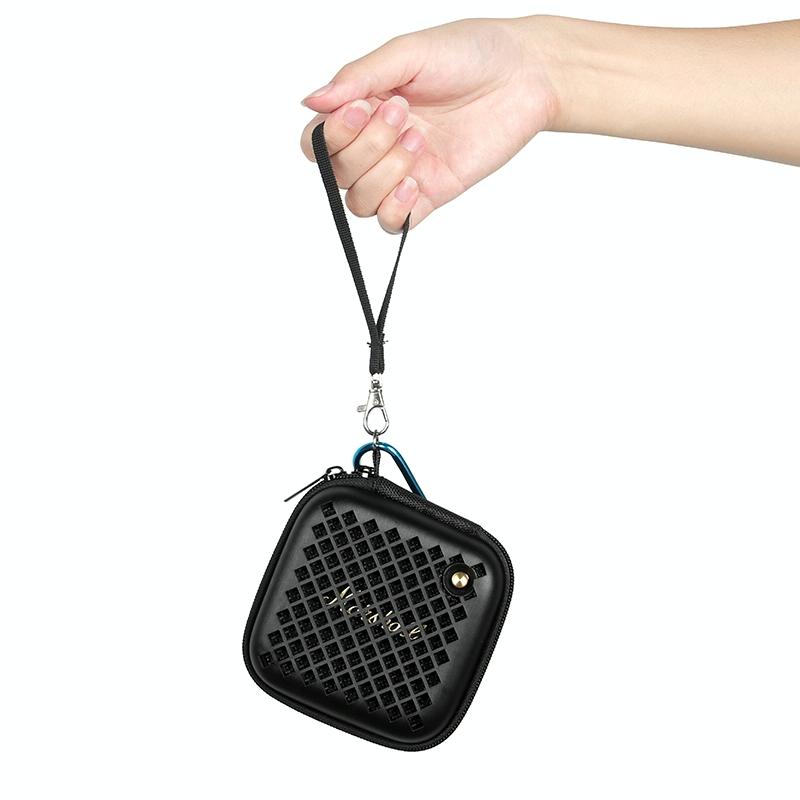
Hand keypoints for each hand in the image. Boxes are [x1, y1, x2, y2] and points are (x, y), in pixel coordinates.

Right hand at [299, 17, 558, 232]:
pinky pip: (393, 224)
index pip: (319, 143)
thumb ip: (359, 77)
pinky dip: (395, 209)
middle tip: (404, 114)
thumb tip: (311, 101)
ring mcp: (403, 172)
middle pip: (339, 174)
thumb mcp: (408, 53)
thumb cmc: (469, 54)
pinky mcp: (431, 194)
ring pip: (360, 202)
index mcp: (364, 108)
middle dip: (366, 147)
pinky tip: (415, 182)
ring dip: (383, 174)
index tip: (363, 108)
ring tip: (419, 141)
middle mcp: (378, 144)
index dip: (332, 136)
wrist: (524, 75)